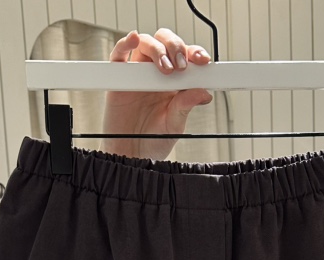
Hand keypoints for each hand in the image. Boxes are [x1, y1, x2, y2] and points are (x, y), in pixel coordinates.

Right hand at [101, 29, 212, 159]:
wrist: (131, 156)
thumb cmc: (152, 142)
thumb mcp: (174, 126)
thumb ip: (186, 106)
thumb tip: (204, 93)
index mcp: (174, 83)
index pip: (186, 58)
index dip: (194, 53)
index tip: (203, 61)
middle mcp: (156, 74)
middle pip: (166, 43)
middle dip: (176, 47)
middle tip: (181, 66)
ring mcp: (137, 74)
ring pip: (146, 43)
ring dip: (157, 48)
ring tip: (165, 67)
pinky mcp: (118, 78)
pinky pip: (119, 53)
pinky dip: (126, 42)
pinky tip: (134, 39)